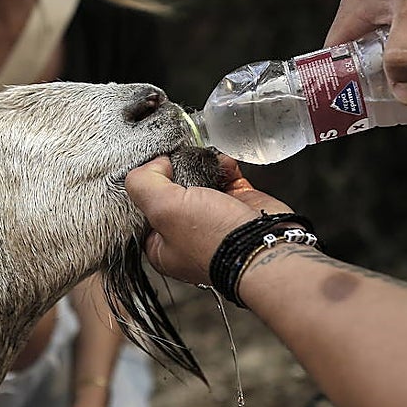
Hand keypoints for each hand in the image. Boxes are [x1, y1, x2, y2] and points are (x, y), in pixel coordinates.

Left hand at [125, 155, 292, 285]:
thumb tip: (155, 164)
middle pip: (171, 191)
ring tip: (205, 160)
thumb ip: (145, 183)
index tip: (151, 168)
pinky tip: (223, 163)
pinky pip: (225, 176)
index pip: (142, 209)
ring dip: (201, 164)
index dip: (146, 185)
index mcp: (161, 246)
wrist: (264, 245)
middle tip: (180, 161)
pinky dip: (224, 166)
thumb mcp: (163, 209)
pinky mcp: (236, 204)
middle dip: (177, 170)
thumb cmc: (215, 240)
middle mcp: (185, 234)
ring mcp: (212, 219)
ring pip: (198, 180)